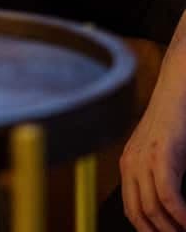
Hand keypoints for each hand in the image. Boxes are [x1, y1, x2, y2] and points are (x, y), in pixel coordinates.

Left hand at [120, 47, 185, 230]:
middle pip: (139, 215)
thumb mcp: (163, 154)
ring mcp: (143, 158)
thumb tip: (168, 208)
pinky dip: (182, 216)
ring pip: (153, 210)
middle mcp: (130, 163)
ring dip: (173, 229)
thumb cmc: (175, 124)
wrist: (176, 90)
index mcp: (128, 165)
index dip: (148, 231)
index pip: (131, 210)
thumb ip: (159, 178)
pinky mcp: (161, 154)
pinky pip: (169, 196)